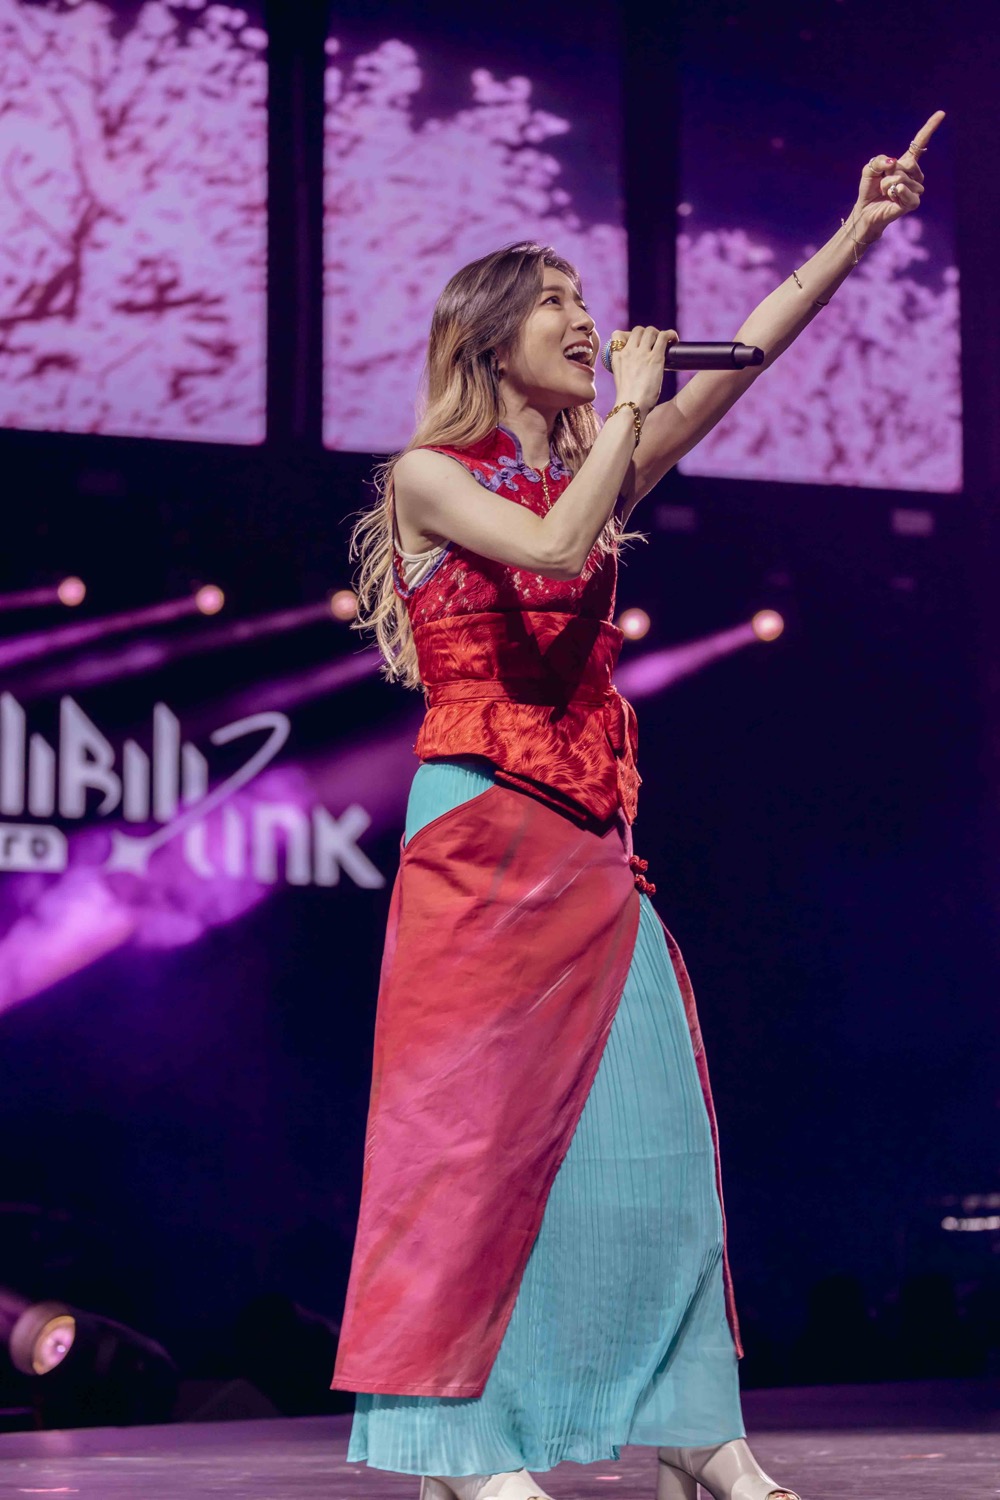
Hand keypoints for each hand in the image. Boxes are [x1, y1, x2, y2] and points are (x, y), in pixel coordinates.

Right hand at [606, 325, 677, 417]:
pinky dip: (670, 335)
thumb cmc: (628, 399)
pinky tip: (674, 340)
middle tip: (653, 344)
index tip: (636, 344)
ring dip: (658, 334)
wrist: (631, 406)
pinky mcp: (655, 358)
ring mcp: (641, 353)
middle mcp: (628, 352)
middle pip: (637, 330)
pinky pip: (664, 336)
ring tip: (664, 343)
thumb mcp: (620, 379)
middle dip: (646, 334)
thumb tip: (637, 369)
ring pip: (650, 331)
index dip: (628, 335)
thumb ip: (626, 369)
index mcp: (617, 357)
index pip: (618, 334)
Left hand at [853, 109, 944, 242]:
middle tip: (883, 182)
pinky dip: (896, 192)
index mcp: (906, 163)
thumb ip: (879, 160)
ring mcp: (916, 189)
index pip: (920, 143)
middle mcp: (914, 175)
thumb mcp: (870, 169)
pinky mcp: (913, 202)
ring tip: (884, 192)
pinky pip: (906, 191)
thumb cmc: (870, 189)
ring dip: (887, 185)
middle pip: (907, 164)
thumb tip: (894, 163)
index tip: (941, 113)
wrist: (866, 210)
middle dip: (888, 172)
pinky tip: (892, 196)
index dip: (930, 128)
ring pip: (902, 178)